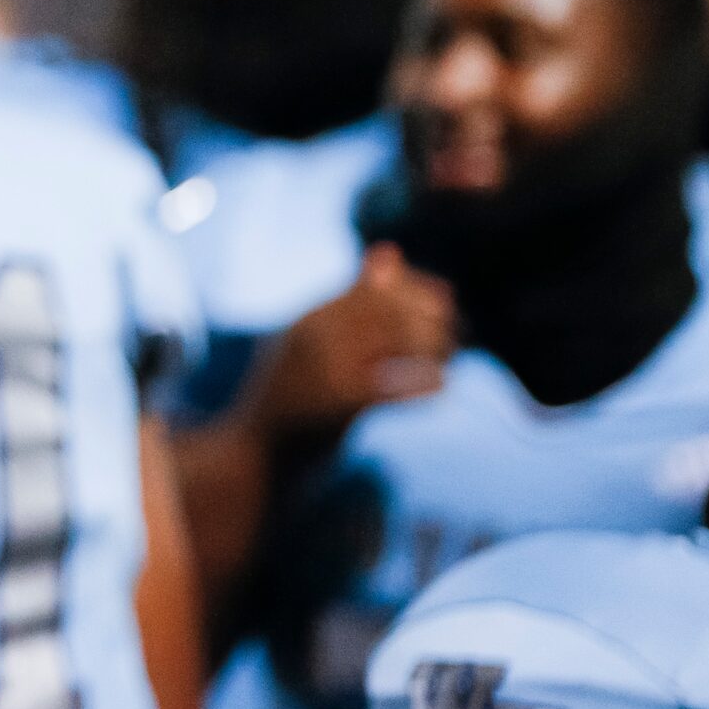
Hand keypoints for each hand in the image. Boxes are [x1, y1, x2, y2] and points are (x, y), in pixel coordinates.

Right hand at [245, 244, 454, 438]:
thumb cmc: (290, 398)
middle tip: (455, 337)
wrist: (253, 456)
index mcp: (311, 320)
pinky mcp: (338, 408)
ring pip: (398, 342)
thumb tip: (390, 252)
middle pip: (391, 312)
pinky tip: (441, 389)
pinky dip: (425, 386)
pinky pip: (396, 387)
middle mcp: (315, 338)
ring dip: (435, 350)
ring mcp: (325, 371)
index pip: (377, 288)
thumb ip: (351, 302)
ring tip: (447, 363)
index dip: (418, 291)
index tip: (444, 303)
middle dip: (434, 321)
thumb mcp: (313, 341)